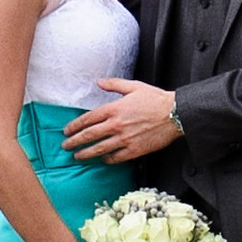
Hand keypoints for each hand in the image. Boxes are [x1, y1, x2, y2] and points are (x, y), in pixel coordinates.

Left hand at [66, 78, 182, 160]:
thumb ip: (114, 84)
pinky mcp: (134, 150)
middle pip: (89, 136)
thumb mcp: (134, 86)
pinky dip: (107, 160)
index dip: (74, 126)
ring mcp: (124, 139)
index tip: (66, 131)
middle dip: (74, 142)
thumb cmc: (156, 99)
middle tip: (66, 147)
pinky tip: (102, 160)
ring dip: (86, 154)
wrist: (175, 114)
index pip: (87, 119)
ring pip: (99, 149)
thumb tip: (99, 82)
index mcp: (114, 108)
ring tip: (78, 156)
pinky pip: (116, 158)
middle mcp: (116, 125)